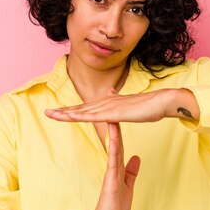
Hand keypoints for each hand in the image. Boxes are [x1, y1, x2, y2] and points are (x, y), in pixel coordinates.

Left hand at [45, 88, 199, 122]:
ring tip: (50, 115)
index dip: (73, 110)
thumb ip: (120, 102)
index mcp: (110, 103)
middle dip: (63, 111)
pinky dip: (79, 115)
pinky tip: (68, 117)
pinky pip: (92, 115)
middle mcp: (107, 103)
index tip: (60, 112)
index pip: (88, 108)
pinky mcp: (113, 112)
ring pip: (82, 111)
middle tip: (47, 113)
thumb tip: (112, 92)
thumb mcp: (132, 105)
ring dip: (65, 113)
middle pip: (81, 108)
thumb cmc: (151, 105)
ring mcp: (109, 107)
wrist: (163, 101)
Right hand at [76, 123, 140, 209]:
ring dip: (114, 134)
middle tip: (114, 109)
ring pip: (113, 150)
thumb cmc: (116, 208)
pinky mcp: (111, 182)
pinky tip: (114, 140)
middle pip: (116, 143)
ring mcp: (111, 174)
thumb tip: (137, 157)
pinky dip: (114, 150)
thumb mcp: (128, 186)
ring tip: (113, 119)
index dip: (122, 130)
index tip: (122, 115)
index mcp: (118, 168)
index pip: (120, 145)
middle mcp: (113, 168)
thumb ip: (131, 172)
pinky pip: (113, 163)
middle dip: (116, 126)